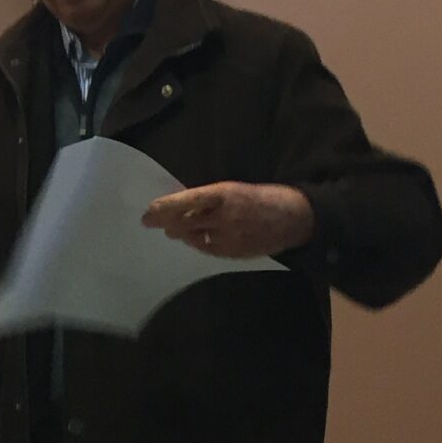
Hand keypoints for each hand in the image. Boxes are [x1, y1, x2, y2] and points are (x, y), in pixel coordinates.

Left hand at [142, 182, 313, 259]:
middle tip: (150, 222)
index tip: (148, 212)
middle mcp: (225, 216)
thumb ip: (209, 200)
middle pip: (186, 223)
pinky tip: (196, 238)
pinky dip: (198, 243)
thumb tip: (181, 208)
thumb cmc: (261, 197)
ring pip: (194, 238)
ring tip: (172, 230)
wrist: (293, 217)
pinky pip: (207, 249)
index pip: (188, 201)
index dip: (166, 207)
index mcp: (225, 194)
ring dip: (181, 234)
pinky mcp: (235, 252)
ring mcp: (230, 237)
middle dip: (166, 223)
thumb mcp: (234, 190)